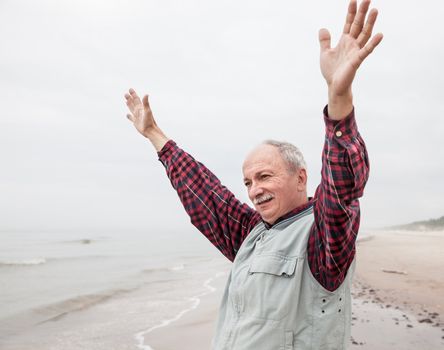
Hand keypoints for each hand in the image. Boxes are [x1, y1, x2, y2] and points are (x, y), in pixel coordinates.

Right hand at [125, 88, 168, 150]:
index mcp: (141, 108)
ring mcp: (137, 117)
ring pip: (131, 109)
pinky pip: (131, 118)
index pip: (137, 99)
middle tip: (126, 93)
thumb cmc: (149, 122)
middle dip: (130, 98)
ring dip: (128, 104)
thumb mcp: (147, 111)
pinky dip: (129, 116)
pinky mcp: (135, 122)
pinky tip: (127, 115)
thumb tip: (146, 94)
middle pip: (133, 103)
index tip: (130, 89)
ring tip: (126, 100)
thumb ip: (146, 103)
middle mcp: (139, 111)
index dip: (133, 94)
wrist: (150, 131)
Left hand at [319, 0, 382, 117]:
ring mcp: (356, 51)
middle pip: (359, 25)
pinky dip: (373, 43)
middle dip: (362, 12)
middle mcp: (352, 44)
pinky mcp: (357, 60)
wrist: (334, 85)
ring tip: (375, 10)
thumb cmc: (332, 71)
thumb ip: (325, 41)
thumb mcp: (325, 53)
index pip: (349, 23)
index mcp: (345, 41)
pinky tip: (380, 35)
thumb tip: (323, 28)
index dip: (351, 12)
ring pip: (365, 34)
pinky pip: (366, 51)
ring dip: (370, 23)